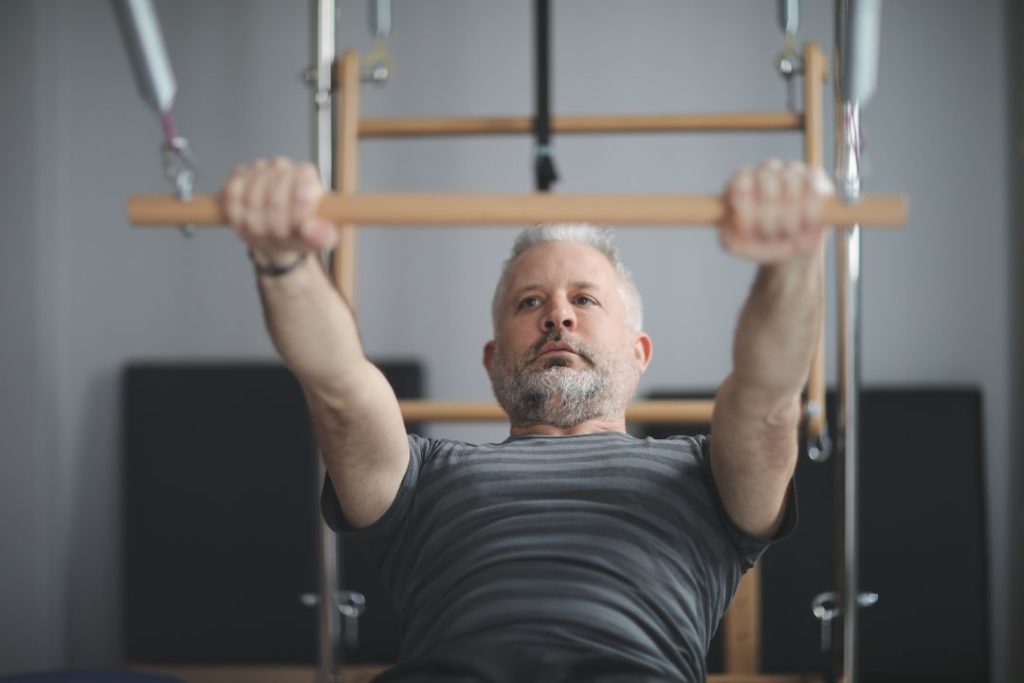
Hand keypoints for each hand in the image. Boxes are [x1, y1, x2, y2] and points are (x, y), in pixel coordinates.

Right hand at [223, 157, 337, 264]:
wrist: (277, 230)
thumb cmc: (300, 230)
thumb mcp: (320, 238)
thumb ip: (323, 235)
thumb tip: (311, 228)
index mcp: (307, 175)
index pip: (302, 195)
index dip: (296, 219)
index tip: (295, 231)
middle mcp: (282, 166)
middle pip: (276, 200)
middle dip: (275, 228)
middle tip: (278, 236)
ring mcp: (258, 168)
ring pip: (252, 199)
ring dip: (256, 225)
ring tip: (264, 232)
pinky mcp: (238, 175)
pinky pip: (233, 194)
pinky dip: (238, 215)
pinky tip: (246, 223)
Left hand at [720, 159, 833, 262]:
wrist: (792, 245)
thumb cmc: (761, 241)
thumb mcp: (739, 245)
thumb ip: (730, 238)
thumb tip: (733, 229)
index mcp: (741, 181)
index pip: (740, 181)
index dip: (745, 207)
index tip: (747, 231)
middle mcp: (765, 170)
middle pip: (766, 181)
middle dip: (768, 216)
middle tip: (769, 235)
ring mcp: (791, 170)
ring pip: (790, 183)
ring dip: (789, 216)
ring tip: (787, 232)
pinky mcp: (814, 178)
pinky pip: (813, 188)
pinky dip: (809, 210)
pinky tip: (806, 223)